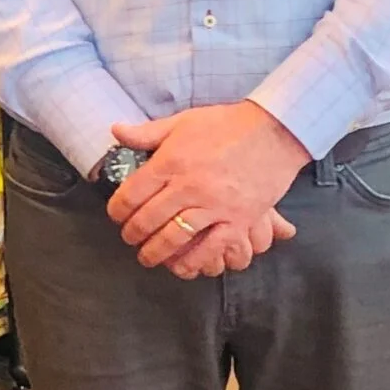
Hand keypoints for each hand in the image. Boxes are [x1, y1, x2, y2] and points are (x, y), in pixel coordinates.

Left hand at [106, 103, 306, 275]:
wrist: (274, 131)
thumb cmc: (226, 125)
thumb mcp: (181, 122)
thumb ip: (146, 133)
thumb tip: (115, 130)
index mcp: (170, 162)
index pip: (131, 193)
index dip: (117, 210)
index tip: (116, 216)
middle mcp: (189, 186)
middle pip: (149, 219)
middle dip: (133, 234)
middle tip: (129, 239)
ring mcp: (215, 205)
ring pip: (175, 237)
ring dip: (156, 252)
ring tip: (148, 257)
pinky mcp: (240, 219)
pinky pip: (213, 247)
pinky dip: (194, 260)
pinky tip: (183, 267)